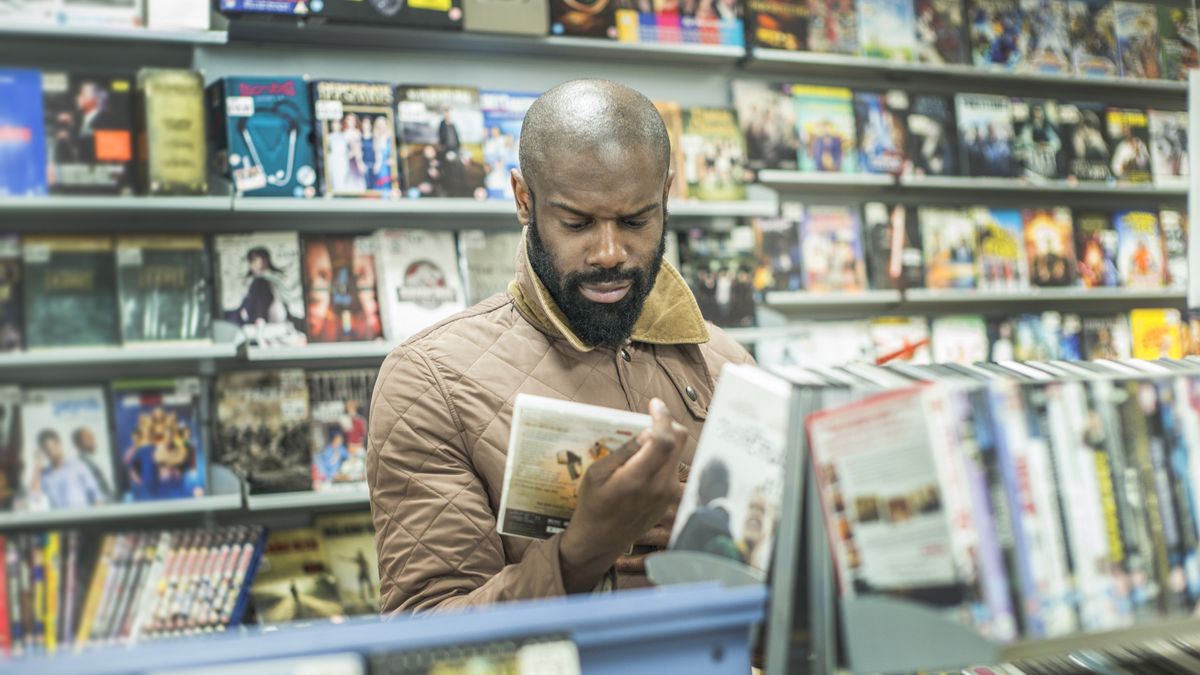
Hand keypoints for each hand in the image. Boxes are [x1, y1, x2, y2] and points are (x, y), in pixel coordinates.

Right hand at [559, 398, 686, 592]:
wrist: (601, 539)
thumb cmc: (593, 504)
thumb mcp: (596, 474)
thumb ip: (624, 452)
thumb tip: (647, 432)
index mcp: (637, 478)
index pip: (663, 439)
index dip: (662, 416)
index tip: (654, 403)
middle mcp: (659, 486)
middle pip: (679, 441)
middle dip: (667, 423)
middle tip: (650, 418)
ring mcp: (668, 494)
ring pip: (679, 453)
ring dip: (667, 439)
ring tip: (645, 441)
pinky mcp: (670, 499)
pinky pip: (674, 468)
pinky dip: (665, 456)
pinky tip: (647, 459)